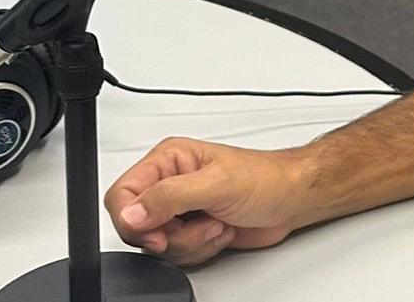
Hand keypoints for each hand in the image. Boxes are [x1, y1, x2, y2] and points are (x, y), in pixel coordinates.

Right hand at [104, 136, 311, 266]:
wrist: (291, 199)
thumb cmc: (265, 179)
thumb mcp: (216, 184)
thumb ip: (170, 197)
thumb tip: (132, 212)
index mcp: (169, 160)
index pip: (122, 194)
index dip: (132, 220)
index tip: (157, 234)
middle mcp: (170, 183)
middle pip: (138, 226)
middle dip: (171, 235)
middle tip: (201, 222)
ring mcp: (181, 210)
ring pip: (158, 246)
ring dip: (191, 243)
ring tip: (217, 222)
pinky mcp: (192, 231)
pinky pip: (177, 255)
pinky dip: (200, 250)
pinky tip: (221, 231)